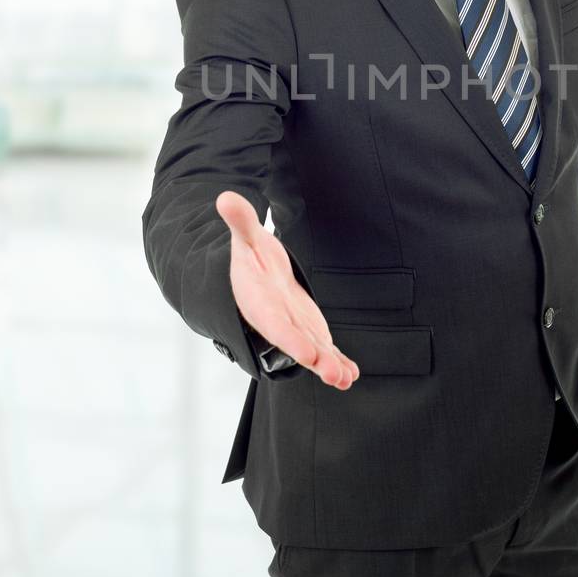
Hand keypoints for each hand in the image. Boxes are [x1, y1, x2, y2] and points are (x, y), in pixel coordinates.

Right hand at [216, 190, 358, 389]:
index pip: (277, 326)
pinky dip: (337, 360)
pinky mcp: (309, 330)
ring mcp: (296, 329)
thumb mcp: (246, 238)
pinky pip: (324, 348)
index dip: (291, 340)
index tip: (308, 355)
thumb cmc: (250, 257)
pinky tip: (352, 373)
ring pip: (314, 351)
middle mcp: (278, 322)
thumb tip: (225, 197)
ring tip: (347, 378)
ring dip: (330, 365)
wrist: (254, 276)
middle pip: (298, 343)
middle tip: (335, 375)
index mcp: (261, 304)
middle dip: (316, 360)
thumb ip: (241, 222)